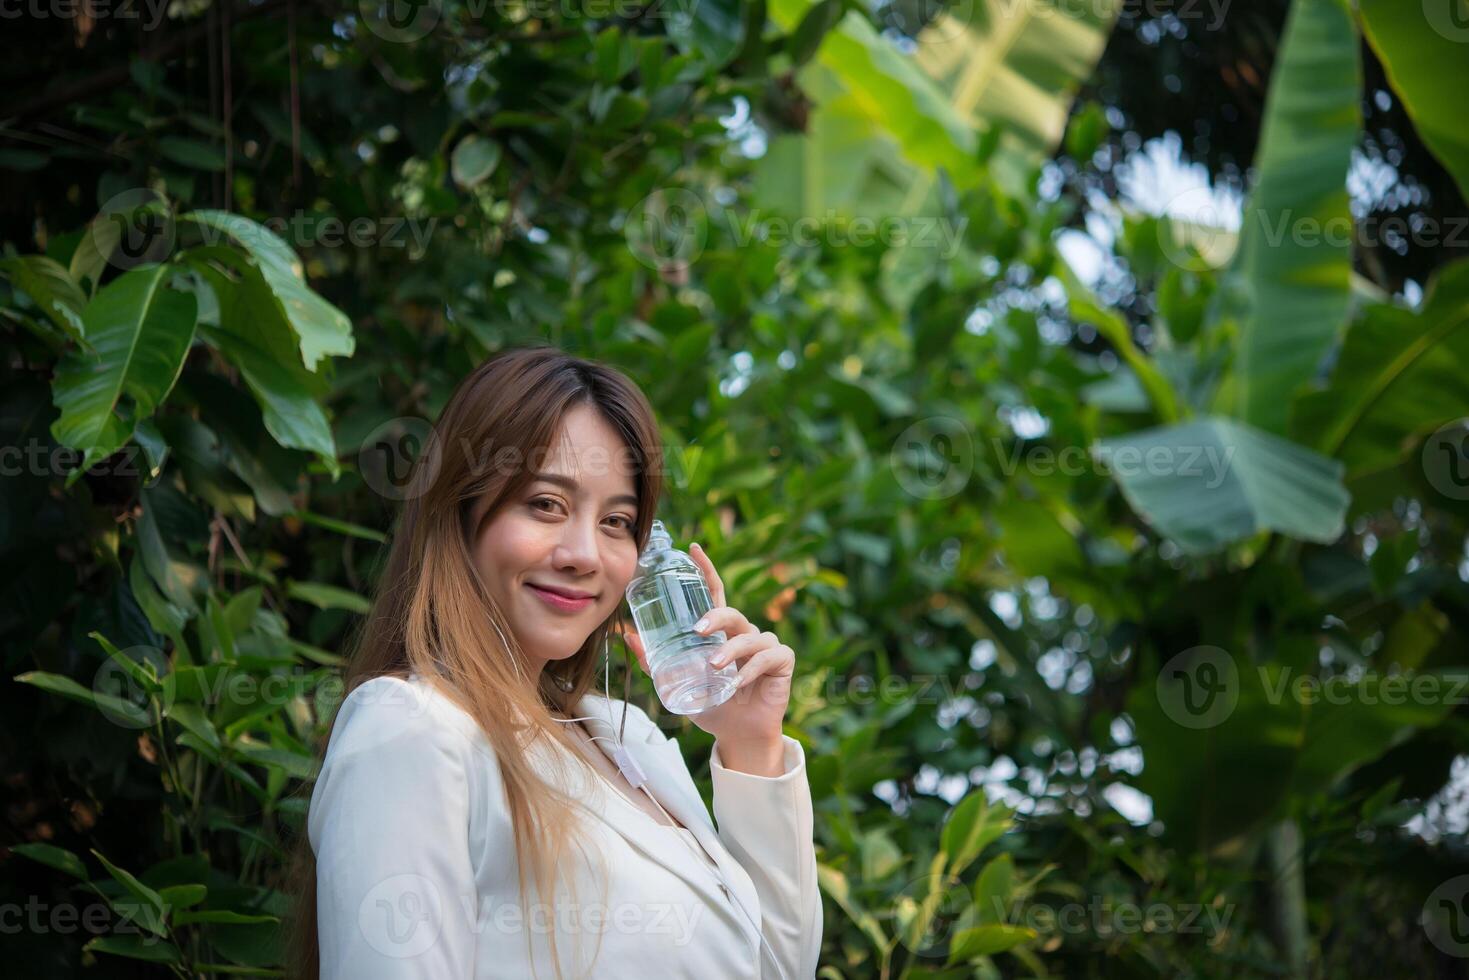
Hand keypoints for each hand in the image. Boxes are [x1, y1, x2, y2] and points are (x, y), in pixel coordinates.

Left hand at [622, 541, 793, 754]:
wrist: (738, 735)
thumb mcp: (679, 683)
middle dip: (716, 617)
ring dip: (731, 650)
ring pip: (749, 636)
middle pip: (731, 613)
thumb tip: (628, 635)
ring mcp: (766, 645)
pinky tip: (738, 683)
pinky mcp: (782, 660)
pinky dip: (750, 670)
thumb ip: (656, 662)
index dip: (706, 570)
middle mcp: (744, 632)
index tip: (693, 549)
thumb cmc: (712, 704)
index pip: (715, 593)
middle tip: (698, 630)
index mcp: (722, 632)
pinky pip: (767, 657)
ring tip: (714, 666)